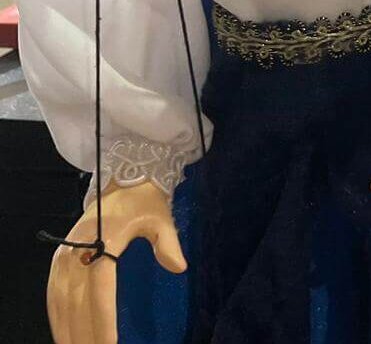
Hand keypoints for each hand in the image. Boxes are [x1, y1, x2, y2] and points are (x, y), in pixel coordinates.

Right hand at [48, 180, 185, 343]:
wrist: (122, 179)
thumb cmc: (144, 202)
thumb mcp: (161, 219)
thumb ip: (169, 244)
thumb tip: (179, 268)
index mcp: (103, 241)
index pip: (100, 290)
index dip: (102, 319)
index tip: (108, 343)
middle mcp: (77, 251)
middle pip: (76, 301)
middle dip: (84, 332)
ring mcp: (64, 255)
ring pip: (60, 301)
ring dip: (66, 328)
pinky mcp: (60, 258)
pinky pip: (54, 293)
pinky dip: (57, 315)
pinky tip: (64, 332)